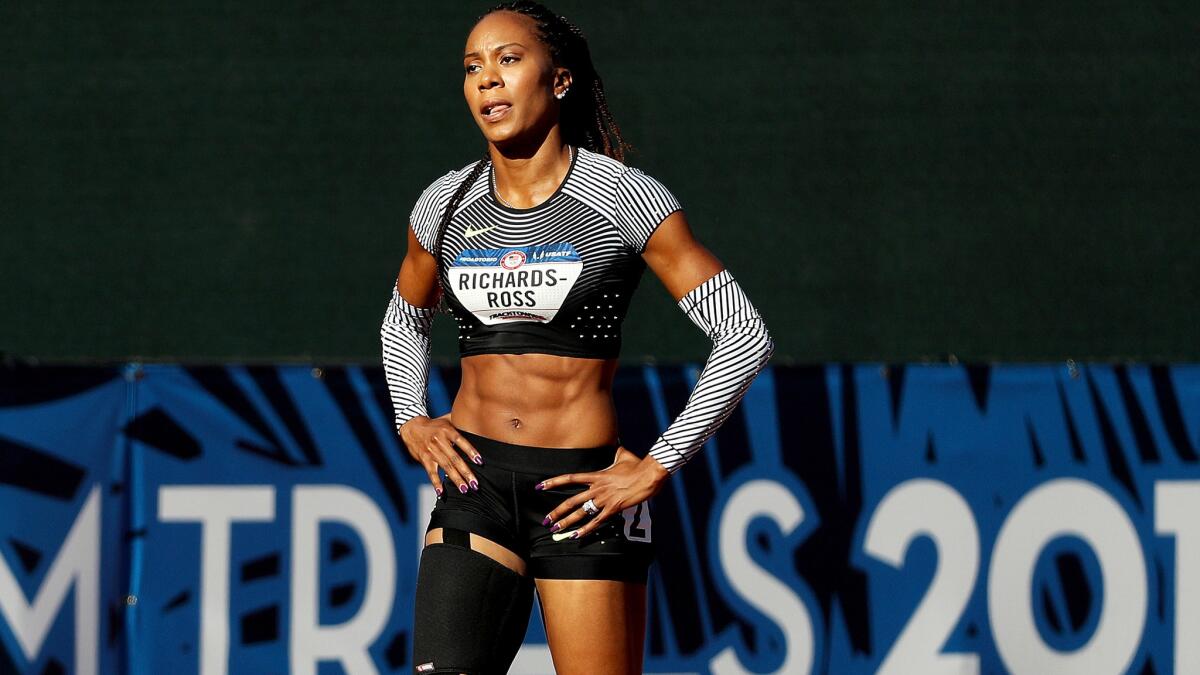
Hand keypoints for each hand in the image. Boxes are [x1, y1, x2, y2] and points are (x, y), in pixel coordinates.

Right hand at [399, 416, 482, 495]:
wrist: (411, 427)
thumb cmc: (435, 425)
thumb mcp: (447, 419)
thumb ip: (461, 422)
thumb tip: (478, 422)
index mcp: (447, 430)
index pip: (461, 441)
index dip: (470, 451)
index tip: (480, 461)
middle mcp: (439, 441)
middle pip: (455, 458)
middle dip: (466, 472)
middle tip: (475, 484)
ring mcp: (431, 451)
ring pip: (445, 467)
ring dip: (455, 479)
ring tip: (464, 489)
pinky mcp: (424, 459)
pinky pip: (431, 472)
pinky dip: (436, 483)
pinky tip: (441, 493)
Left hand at [537, 447, 669, 538]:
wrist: (648, 474)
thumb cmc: (638, 464)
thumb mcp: (623, 454)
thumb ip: (616, 451)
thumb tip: (616, 442)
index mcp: (597, 475)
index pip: (570, 478)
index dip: (554, 482)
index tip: (540, 486)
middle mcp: (597, 488)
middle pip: (572, 501)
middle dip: (557, 512)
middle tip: (547, 520)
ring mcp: (604, 499)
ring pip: (581, 513)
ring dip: (567, 522)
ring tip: (556, 530)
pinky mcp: (614, 508)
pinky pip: (596, 522)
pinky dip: (585, 530)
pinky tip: (576, 536)